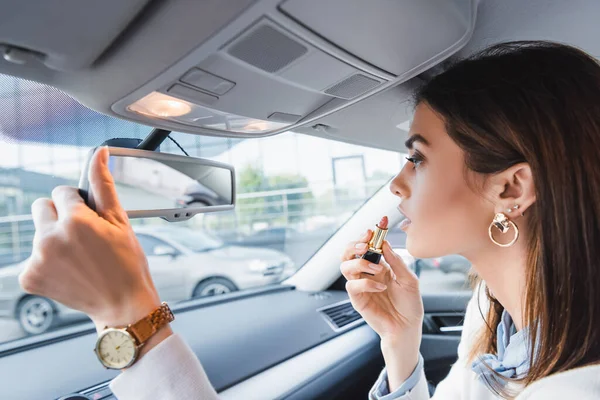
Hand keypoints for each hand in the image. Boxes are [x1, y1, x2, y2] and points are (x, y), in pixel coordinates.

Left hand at [19, 147, 162, 331]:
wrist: (122, 305)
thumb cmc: (127, 263)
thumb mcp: (120, 221)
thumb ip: (103, 184)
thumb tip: (98, 153)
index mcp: (75, 220)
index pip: (61, 192)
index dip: (79, 205)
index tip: (92, 222)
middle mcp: (50, 238)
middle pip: (41, 208)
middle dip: (60, 216)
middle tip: (83, 238)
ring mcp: (36, 259)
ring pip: (38, 232)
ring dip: (53, 239)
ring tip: (78, 258)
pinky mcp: (28, 277)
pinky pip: (31, 257)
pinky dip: (46, 263)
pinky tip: (68, 271)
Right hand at [340, 230, 423, 387]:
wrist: (407, 327)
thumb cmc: (409, 305)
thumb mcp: (409, 279)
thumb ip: (396, 261)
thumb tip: (385, 244)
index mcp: (379, 266)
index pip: (365, 246)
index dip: (366, 236)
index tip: (372, 229)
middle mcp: (367, 274)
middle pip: (348, 253)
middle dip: (353, 245)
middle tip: (365, 244)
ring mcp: (360, 286)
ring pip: (345, 267)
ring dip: (360, 263)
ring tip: (378, 269)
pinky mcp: (358, 299)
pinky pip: (352, 286)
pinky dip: (366, 283)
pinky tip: (380, 287)